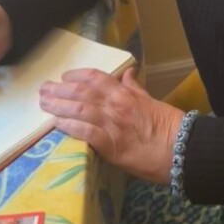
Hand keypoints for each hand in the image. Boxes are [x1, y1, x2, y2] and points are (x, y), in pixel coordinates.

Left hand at [38, 68, 182, 182]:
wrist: (180, 149)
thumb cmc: (169, 126)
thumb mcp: (151, 101)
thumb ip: (135, 88)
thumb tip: (127, 74)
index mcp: (126, 93)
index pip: (96, 77)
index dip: (77, 75)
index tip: (64, 77)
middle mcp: (116, 104)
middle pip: (81, 92)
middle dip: (59, 90)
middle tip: (43, 89)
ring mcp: (112, 123)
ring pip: (79, 109)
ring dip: (58, 106)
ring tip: (44, 103)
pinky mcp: (110, 144)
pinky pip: (85, 132)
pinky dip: (70, 126)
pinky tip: (57, 124)